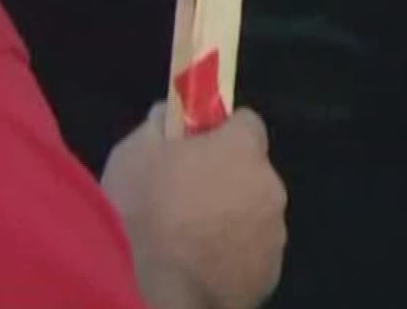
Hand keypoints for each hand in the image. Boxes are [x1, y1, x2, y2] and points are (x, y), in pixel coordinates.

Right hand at [101, 105, 287, 308]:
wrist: (156, 294)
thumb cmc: (143, 213)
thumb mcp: (132, 154)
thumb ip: (158, 127)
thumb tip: (169, 115)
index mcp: (243, 150)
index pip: (247, 123)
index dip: (221, 132)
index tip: (196, 146)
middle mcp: (270, 187)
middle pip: (252, 172)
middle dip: (227, 178)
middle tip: (186, 197)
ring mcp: (273, 235)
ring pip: (254, 214)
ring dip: (231, 218)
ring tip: (189, 239)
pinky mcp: (269, 275)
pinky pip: (252, 253)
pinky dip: (233, 256)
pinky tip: (200, 267)